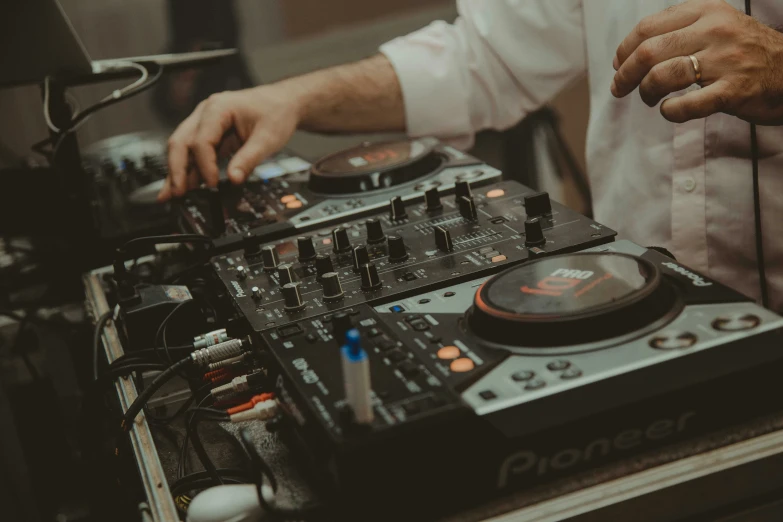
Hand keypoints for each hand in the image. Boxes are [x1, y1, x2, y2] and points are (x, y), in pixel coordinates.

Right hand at [158, 85, 300, 201]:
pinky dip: (189, 169)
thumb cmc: (276, 112)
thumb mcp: (268, 138)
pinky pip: (194, 152)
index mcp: (219, 108)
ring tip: (172, 195)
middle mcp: (205, 113)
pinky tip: (184, 185)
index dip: (204, 165)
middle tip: (178, 193)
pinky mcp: (209, 133)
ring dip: (178, 171)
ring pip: (182, 148)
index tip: (212, 184)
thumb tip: (234, 179)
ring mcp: (204, 122)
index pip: (201, 140)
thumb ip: (249, 159)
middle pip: (181, 142)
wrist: (283, 102)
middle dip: (177, 169)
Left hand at [611, 0, 782, 123]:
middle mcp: (715, 31)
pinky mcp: (733, 90)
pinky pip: (687, 104)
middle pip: (649, 52)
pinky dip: (669, 111)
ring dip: (645, 92)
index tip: (618, 65)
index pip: (648, 27)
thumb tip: (628, 54)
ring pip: (663, 76)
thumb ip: (678, 32)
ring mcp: (726, 61)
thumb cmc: (744, 53)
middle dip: (626, 75)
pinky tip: (668, 110)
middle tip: (620, 88)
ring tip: (648, 99)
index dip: (624, 50)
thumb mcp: (715, 26)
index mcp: (706, 11)